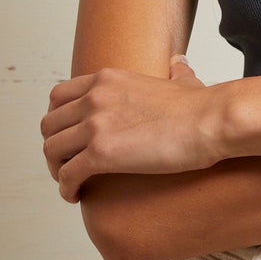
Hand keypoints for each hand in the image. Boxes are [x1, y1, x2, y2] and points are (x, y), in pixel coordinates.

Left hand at [40, 54, 222, 201]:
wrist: (211, 121)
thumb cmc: (202, 108)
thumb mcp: (181, 81)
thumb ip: (174, 72)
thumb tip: (179, 63)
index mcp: (106, 79)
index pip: (58, 96)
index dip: (58, 122)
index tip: (68, 139)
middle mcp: (94, 97)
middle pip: (49, 124)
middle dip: (54, 147)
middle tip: (69, 165)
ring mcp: (95, 124)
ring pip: (51, 150)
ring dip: (57, 170)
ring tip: (72, 183)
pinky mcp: (101, 153)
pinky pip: (67, 174)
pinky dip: (66, 188)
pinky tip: (76, 196)